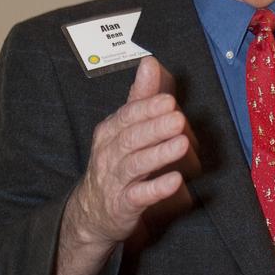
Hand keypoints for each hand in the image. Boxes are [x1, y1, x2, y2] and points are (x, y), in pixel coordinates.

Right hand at [54, 57, 198, 274]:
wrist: (92, 212)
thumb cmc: (115, 161)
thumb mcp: (123, 128)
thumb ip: (140, 97)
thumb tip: (150, 62)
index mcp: (109, 132)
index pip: (127, 116)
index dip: (148, 109)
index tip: (169, 101)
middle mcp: (109, 154)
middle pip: (131, 138)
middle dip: (155, 128)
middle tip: (178, 118)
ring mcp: (115, 180)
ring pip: (135, 164)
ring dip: (159, 154)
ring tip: (182, 144)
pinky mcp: (123, 205)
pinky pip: (139, 196)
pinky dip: (156, 188)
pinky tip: (175, 181)